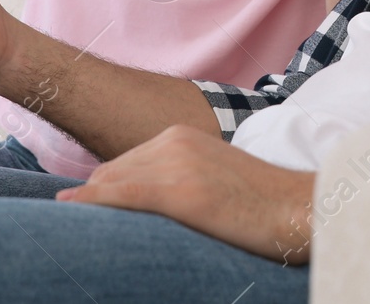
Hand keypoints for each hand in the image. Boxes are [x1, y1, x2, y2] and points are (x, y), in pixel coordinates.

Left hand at [55, 125, 316, 264]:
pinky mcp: (182, 192)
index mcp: (181, 135)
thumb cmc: (263, 205)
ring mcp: (177, 164)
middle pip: (109, 173)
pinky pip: (123, 197)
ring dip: (89, 207)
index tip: (83, 216)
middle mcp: (175, 141)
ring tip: (67, 234)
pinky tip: (69, 212)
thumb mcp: (213, 179)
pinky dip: (92, 205)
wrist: (302, 208)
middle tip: (73, 233)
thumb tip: (138, 205)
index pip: (121, 165)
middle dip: (92, 201)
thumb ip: (177, 179)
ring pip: (110, 185)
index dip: (101, 195)